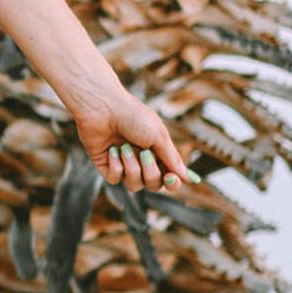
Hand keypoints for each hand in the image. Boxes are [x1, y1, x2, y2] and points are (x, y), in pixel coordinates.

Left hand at [69, 85, 201, 192]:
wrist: (102, 107)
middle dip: (150, 172)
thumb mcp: (158, 136)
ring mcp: (123, 164)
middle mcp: (142, 160)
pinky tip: (111, 150)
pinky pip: (115, 179)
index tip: (170, 177)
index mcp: (158, 151)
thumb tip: (189, 178)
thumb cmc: (133, 116)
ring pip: (134, 185)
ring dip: (132, 168)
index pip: (170, 177)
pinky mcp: (105, 166)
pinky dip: (115, 166)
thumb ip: (172, 159)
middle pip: (154, 184)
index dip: (173, 182)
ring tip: (124, 147)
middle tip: (144, 153)